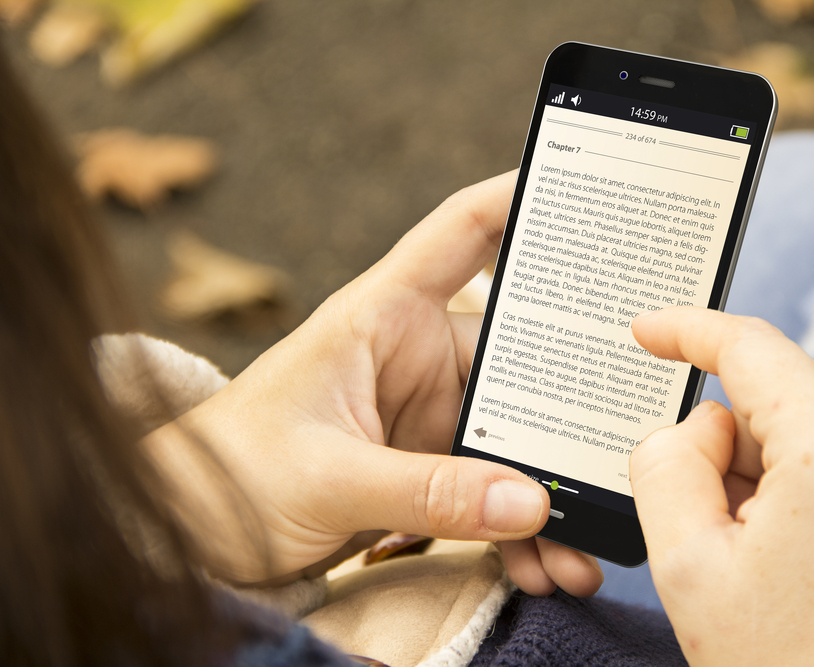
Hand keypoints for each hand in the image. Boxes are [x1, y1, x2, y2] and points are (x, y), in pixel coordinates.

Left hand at [144, 171, 601, 595]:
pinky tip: (544, 564)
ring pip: (516, 438)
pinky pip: (493, 489)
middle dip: (570, 413)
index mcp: (383, 316)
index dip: (522, 200)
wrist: (190, 531)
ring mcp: (427, 416)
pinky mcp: (428, 468)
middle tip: (620, 451)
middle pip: (519, 358)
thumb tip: (527, 502)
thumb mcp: (326, 477)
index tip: (590, 193)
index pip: (461, 233)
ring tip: (584, 547)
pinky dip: (520, 528)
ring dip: (550, 491)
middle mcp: (416, 356)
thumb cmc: (231, 470)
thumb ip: (425, 491)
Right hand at [629, 308, 813, 665]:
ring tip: (776, 560)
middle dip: (739, 434)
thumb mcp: (688, 569)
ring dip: (789, 468)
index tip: (651, 332)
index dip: (688, 331)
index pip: (750, 347)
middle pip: (793, 393)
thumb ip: (666, 462)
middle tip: (713, 517)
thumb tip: (702, 426)